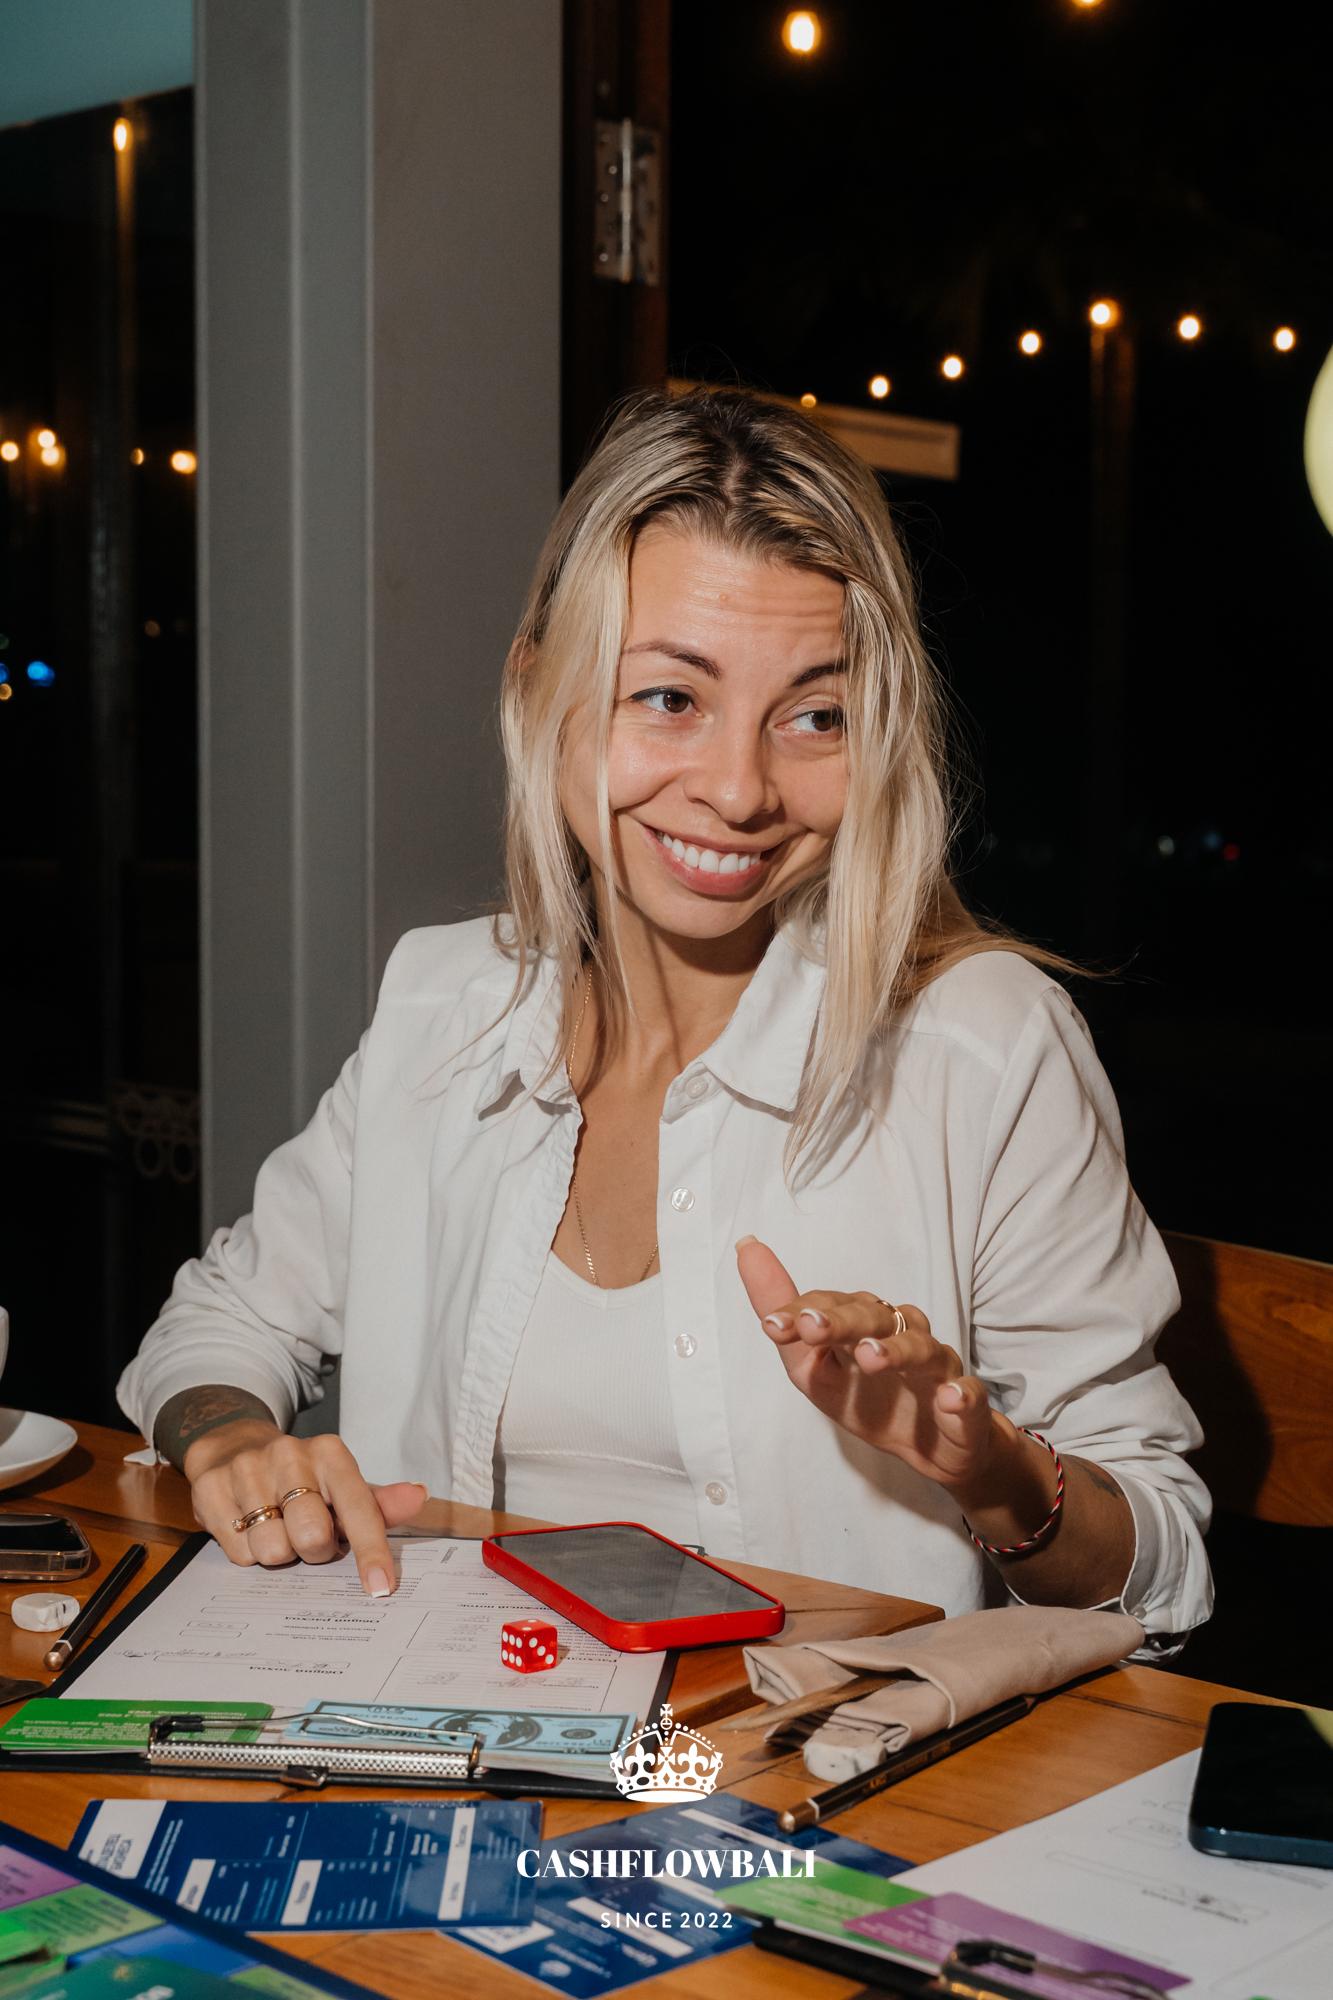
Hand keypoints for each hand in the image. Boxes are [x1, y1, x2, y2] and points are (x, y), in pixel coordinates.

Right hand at [183, 1419, 427, 1596]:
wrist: (234, 1446)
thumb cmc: (300, 1478)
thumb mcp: (341, 1485)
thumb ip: (379, 1502)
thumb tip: (417, 1497)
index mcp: (331, 1454)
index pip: (358, 1508)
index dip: (371, 1551)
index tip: (380, 1587)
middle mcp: (290, 1455)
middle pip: (312, 1537)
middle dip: (314, 1551)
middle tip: (309, 1538)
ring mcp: (247, 1468)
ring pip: (271, 1550)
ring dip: (279, 1553)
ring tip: (277, 1529)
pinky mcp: (210, 1487)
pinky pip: (237, 1552)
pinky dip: (247, 1550)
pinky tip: (247, 1525)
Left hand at [735, 1236, 1002, 1498]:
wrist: (936, 1452)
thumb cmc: (872, 1402)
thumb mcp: (817, 1372)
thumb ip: (786, 1327)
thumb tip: (746, 1248)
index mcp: (867, 1325)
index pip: (833, 1304)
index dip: (803, 1310)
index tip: (773, 1324)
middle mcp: (904, 1336)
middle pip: (875, 1317)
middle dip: (843, 1320)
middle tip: (813, 1328)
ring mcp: (938, 1369)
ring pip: (922, 1348)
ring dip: (897, 1351)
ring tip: (869, 1357)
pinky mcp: (966, 1406)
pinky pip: (968, 1397)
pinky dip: (960, 1395)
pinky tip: (949, 1397)